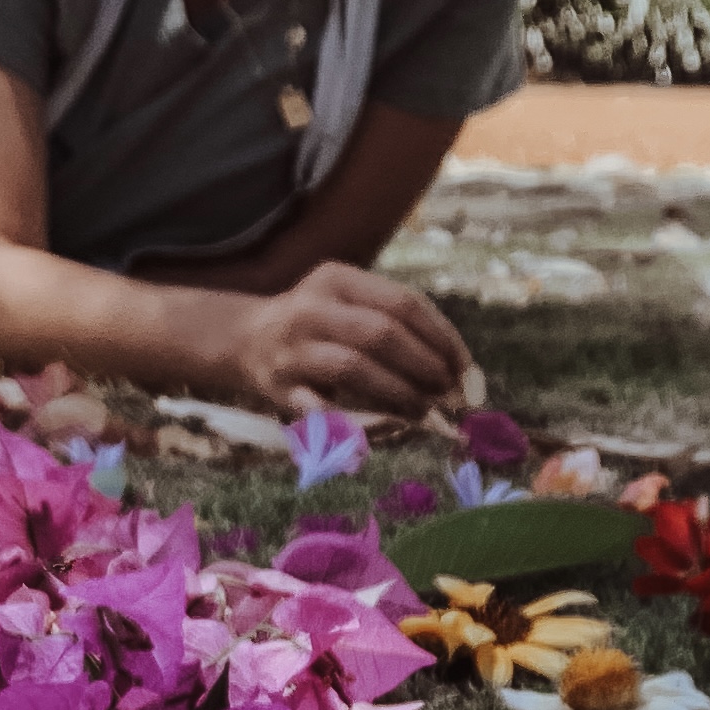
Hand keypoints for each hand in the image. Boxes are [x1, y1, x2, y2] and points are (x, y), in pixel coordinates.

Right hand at [223, 262, 474, 417]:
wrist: (247, 338)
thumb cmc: (320, 324)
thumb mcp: (351, 304)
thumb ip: (398, 325)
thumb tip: (458, 369)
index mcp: (338, 279)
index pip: (404, 303)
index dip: (441, 337)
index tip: (463, 368)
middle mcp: (312, 307)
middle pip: (381, 334)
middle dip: (424, 367)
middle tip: (447, 394)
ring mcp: (292, 347)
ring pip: (354, 368)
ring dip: (398, 393)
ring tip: (423, 411)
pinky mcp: (279, 387)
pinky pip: (320, 408)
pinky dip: (353, 421)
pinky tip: (382, 429)